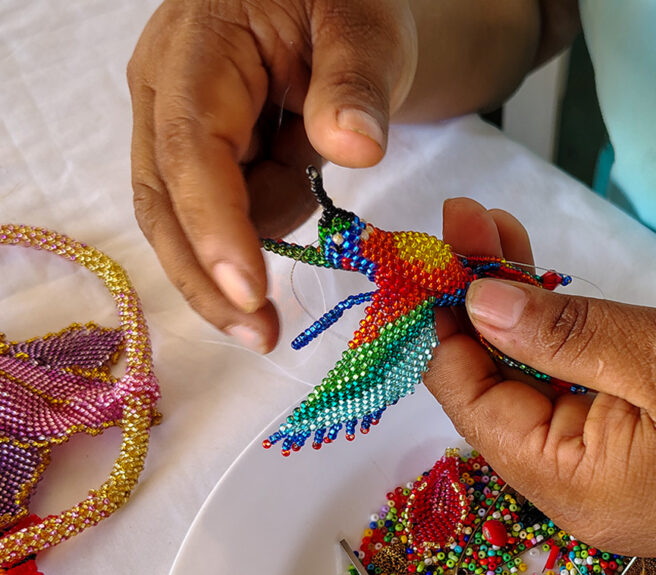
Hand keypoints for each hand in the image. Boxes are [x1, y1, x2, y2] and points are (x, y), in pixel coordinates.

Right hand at [128, 0, 417, 351]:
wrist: (333, 2)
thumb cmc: (345, 0)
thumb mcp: (367, 26)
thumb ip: (355, 83)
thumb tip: (350, 148)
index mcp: (197, 52)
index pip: (193, 152)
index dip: (216, 229)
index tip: (250, 294)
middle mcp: (167, 94)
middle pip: (165, 207)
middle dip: (210, 278)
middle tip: (262, 336)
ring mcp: (176, 129)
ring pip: (192, 222)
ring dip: (258, 228)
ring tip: (308, 164)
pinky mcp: (199, 159)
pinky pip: (223, 215)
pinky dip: (265, 219)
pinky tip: (296, 170)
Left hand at [426, 199, 655, 550]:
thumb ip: (565, 333)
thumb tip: (478, 305)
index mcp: (575, 486)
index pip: (474, 404)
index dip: (443, 328)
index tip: (431, 255)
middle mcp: (575, 496)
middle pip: (497, 394)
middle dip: (479, 307)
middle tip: (470, 222)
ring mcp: (603, 482)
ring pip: (533, 390)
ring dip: (515, 315)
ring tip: (498, 235)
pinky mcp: (631, 459)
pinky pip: (572, 398)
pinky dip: (555, 342)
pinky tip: (540, 285)